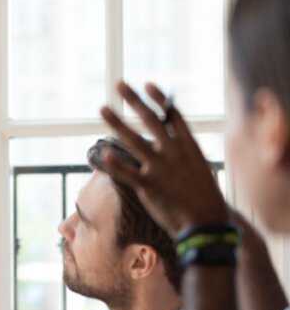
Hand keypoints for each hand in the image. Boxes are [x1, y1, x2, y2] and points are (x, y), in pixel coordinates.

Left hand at [99, 81, 228, 235]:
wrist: (206, 224)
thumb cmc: (203, 196)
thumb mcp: (198, 168)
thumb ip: (183, 152)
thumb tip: (170, 137)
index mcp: (190, 147)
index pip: (173, 116)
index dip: (160, 100)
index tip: (148, 84)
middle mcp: (174, 154)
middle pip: (151, 121)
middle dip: (134, 101)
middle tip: (119, 84)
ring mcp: (161, 169)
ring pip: (134, 141)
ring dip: (116, 123)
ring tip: (102, 108)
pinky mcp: (149, 187)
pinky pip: (128, 173)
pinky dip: (116, 165)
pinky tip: (103, 155)